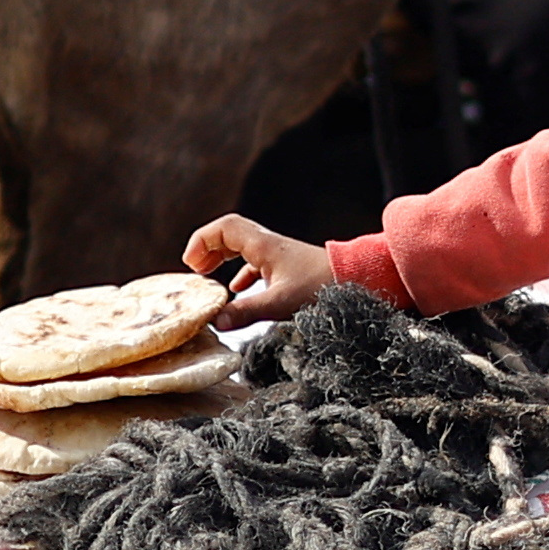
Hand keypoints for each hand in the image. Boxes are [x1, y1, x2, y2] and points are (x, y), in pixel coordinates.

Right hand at [184, 213, 333, 324]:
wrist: (357, 280)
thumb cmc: (321, 286)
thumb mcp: (280, 302)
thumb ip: (246, 312)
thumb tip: (215, 321)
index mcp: (263, 245)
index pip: (224, 228)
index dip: (202, 241)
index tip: (192, 264)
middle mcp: (269, 245)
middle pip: (229, 234)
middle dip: (207, 248)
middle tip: (196, 270)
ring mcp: (278, 255)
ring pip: (241, 247)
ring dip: (222, 258)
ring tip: (208, 277)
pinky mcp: (287, 267)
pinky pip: (255, 263)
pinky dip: (241, 272)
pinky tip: (238, 291)